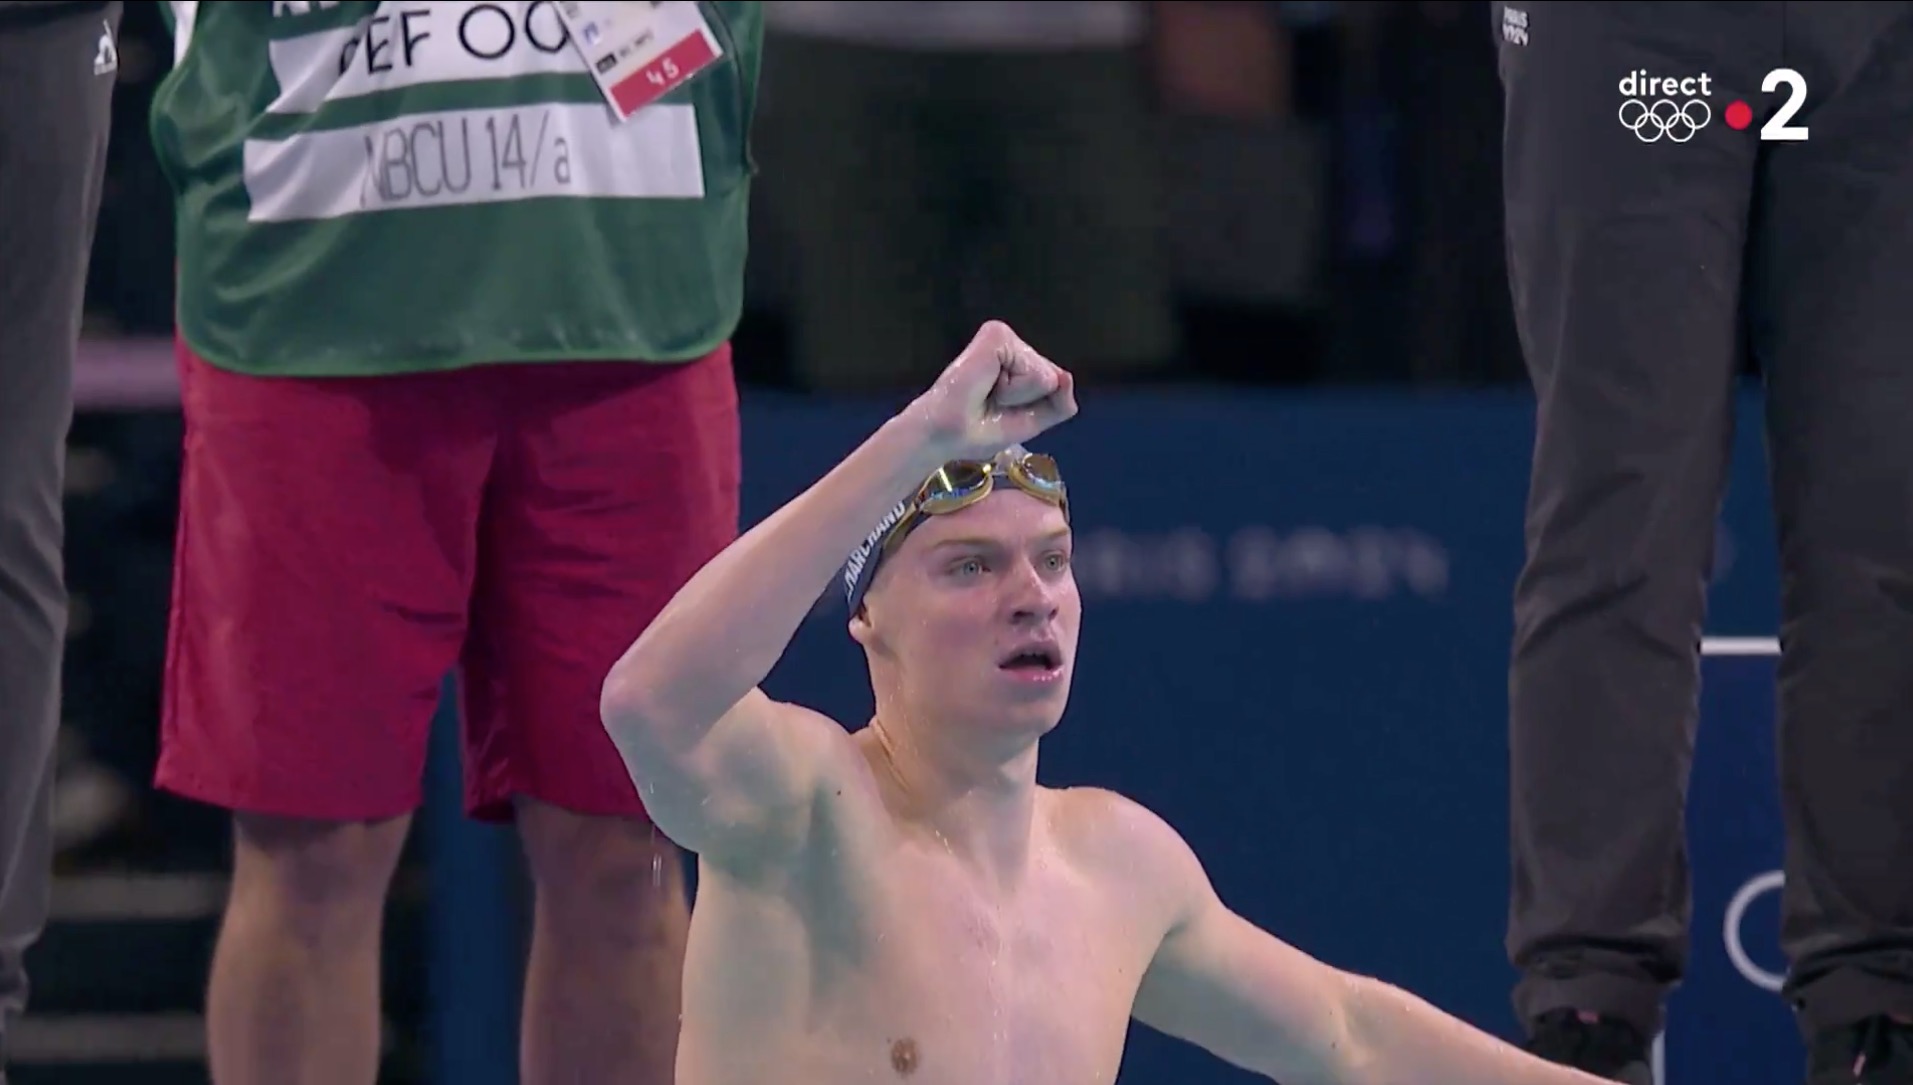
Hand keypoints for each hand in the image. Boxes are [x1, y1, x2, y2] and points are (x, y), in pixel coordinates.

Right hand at [908, 321, 1078, 461]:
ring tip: (989, 395)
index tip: (1000, 410)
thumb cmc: (977, 430)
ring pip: (1045, 376)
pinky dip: (1015, 389)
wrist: (944, 433)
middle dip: (1028, 401)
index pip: (1055, 382)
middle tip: (992, 403)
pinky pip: (1033, 371)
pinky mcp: (998, 335)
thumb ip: (1059, 404)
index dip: (1033, 406)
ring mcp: (1005, 337)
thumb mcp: (1031, 421)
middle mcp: (1013, 346)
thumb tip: (1067, 377)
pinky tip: (989, 385)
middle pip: (1053, 378)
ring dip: (1019, 397)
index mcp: (1018, 363)